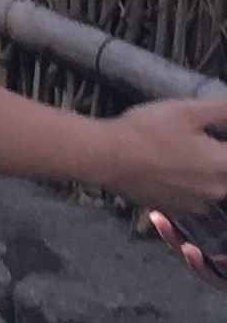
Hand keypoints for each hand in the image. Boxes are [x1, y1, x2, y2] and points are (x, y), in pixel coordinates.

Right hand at [104, 95, 226, 227]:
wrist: (107, 158)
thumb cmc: (149, 130)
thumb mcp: (188, 110)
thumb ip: (222, 110)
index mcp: (223, 165)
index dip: (221, 140)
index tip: (209, 132)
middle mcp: (216, 192)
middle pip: (224, 171)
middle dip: (216, 155)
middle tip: (191, 139)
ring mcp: (196, 205)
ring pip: (211, 188)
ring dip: (203, 172)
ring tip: (179, 154)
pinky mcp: (176, 212)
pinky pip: (193, 198)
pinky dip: (187, 185)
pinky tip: (168, 169)